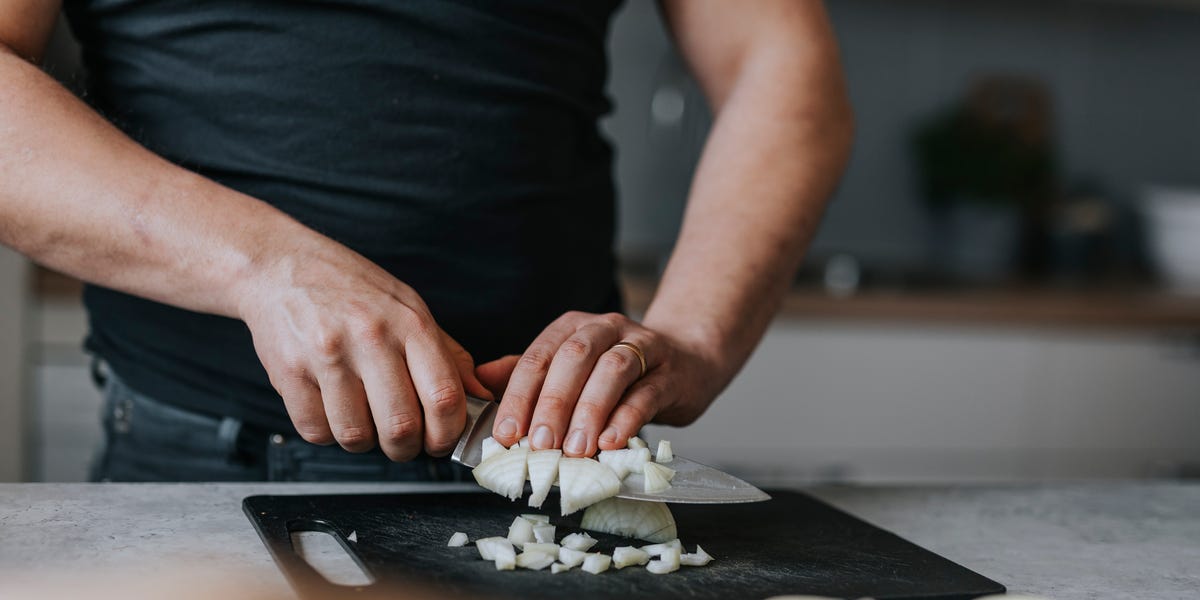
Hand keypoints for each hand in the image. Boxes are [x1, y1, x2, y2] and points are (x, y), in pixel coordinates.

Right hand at [236, 235, 490, 460]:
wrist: (279, 265)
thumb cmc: (350, 288)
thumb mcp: (409, 307)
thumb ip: (447, 354)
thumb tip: (481, 396)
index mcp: (409, 323)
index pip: (444, 396)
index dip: (448, 433)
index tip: (442, 440)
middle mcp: (370, 337)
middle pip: (401, 426)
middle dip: (406, 448)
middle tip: (403, 442)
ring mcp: (327, 355)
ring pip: (356, 436)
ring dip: (365, 442)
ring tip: (364, 420)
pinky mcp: (289, 372)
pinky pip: (316, 430)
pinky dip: (328, 432)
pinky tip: (332, 409)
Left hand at [477, 311, 719, 456]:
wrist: (687, 362)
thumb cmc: (620, 375)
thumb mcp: (571, 370)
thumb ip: (527, 374)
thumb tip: (480, 381)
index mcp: (572, 327)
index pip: (539, 356)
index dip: (519, 395)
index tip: (507, 433)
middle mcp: (606, 328)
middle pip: (574, 358)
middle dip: (553, 403)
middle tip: (540, 444)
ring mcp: (642, 346)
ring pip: (612, 370)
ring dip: (590, 411)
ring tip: (575, 449)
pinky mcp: (671, 372)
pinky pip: (647, 393)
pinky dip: (627, 419)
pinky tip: (611, 442)